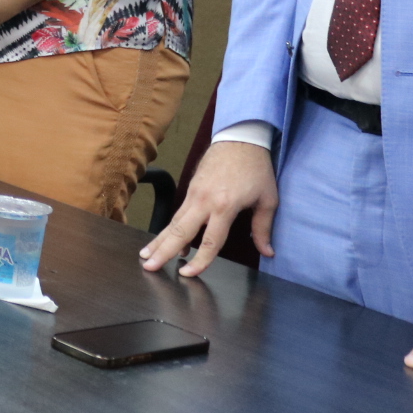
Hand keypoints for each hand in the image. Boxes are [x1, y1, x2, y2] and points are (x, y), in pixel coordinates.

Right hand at [140, 141, 278, 276]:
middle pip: (179, 231)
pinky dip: (169, 229)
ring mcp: (194, 193)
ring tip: (145, 256)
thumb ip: (263, 228)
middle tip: (148, 267)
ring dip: (159, 240)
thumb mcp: (267, 199)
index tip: (187, 274)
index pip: (210, 241)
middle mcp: (204, 201)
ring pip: (173, 222)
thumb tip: (267, 252)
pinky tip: (164, 241)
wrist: (240, 138)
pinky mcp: (190, 188)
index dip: (200, 260)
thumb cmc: (256, 168)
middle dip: (163, 251)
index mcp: (225, 206)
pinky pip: (178, 213)